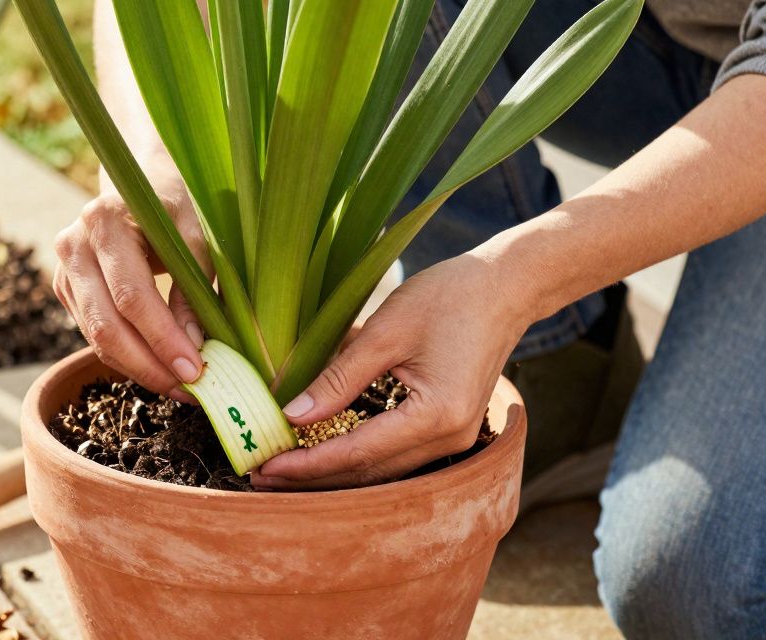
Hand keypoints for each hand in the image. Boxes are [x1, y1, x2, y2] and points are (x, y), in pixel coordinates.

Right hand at [53, 181, 210, 400]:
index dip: (163, 339)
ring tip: (181, 385)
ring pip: (97, 338)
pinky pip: (94, 334)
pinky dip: (127, 357)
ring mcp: (63, 269)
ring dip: (140, 369)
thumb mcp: (194, 235)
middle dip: (150, 366)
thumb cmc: (173, 206)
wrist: (138, 182)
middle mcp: (74, 245)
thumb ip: (194, 286)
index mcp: (105, 221)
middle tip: (190, 390)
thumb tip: (195, 344)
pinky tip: (159, 366)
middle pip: (107, 326)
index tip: (197, 371)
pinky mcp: (65, 289)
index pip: (132, 296)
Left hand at [253, 253, 533, 489]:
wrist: (504, 288)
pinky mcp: (449, 430)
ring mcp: (455, 439)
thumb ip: (339, 377)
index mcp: (436, 415)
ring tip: (282, 470)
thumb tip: (292, 414)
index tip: (263, 466)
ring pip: (381, 471)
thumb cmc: (448, 297)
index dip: (306, 463)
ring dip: (332, 473)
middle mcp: (450, 438)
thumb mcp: (385, 331)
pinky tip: (322, 452)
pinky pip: (395, 456)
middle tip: (260, 476)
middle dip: (312, 478)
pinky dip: (356, 457)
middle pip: (368, 472)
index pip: (357, 452)